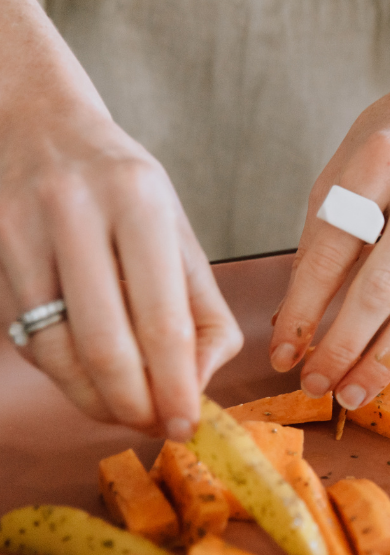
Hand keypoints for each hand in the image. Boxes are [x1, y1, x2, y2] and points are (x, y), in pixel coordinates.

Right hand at [0, 98, 242, 437]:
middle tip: (160, 427)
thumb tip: (198, 382)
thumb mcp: (177, 232)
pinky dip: (68, 378)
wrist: (40, 127)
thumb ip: (200, 308)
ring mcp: (24, 233)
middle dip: (136, 404)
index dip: (177, 384)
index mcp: (139, 202)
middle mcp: (76, 212)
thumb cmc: (124, 190)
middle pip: (106, 344)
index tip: (189, 423)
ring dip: (98, 402)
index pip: (162, 317)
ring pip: (59, 352)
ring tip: (131, 413)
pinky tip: (95, 384)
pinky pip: (31, 341)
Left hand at [269, 30, 389, 408]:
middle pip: (381, 288)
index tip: (283, 354)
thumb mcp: (345, 165)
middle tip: (319, 387)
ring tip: (356, 394)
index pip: (331, 251)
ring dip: (386, 360)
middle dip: (344, 348)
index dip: (303, 311)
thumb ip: (322, 236)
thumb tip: (296, 318)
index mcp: (377, 161)